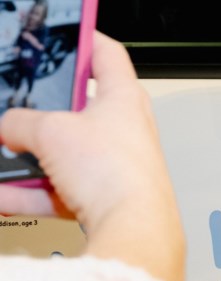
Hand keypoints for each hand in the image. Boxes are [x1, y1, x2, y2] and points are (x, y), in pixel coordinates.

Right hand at [0, 32, 184, 280]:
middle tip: (15, 114)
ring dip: (26, 162)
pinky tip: (4, 198)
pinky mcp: (106, 199)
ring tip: (2, 159)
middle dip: (39, 117)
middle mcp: (125, 131)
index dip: (84, 41)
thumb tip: (8, 129)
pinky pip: (60, 192)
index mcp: (123, 98)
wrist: (134, 227)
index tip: (64, 39)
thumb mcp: (50, 132)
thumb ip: (21, 123)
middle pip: (75, 112)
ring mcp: (116, 167)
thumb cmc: (115, 172)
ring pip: (62, 157)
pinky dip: (31, 195)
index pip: (106, 55)